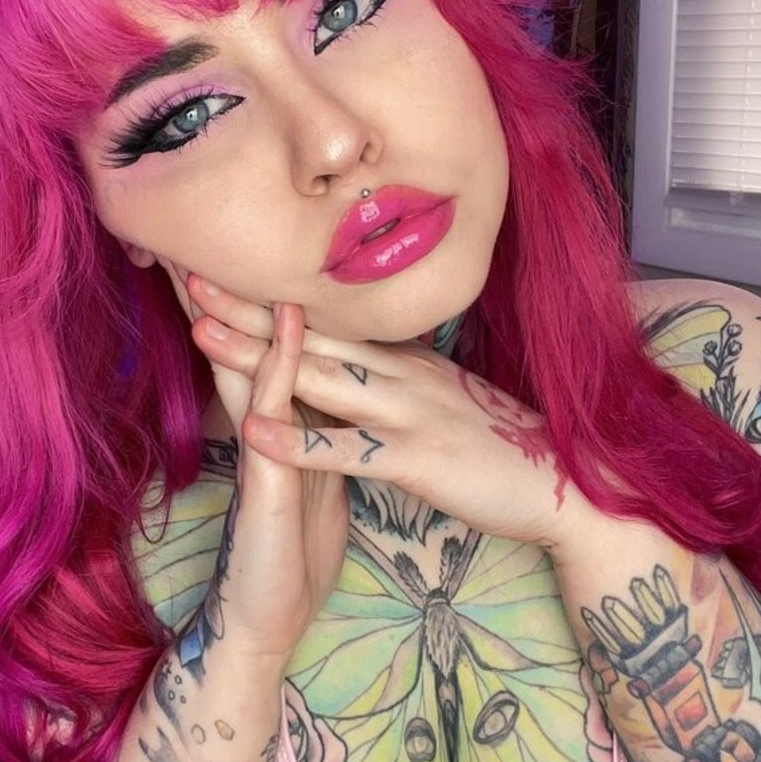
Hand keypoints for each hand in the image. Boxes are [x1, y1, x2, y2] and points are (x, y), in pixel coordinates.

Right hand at [164, 266, 348, 660]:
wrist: (274, 619)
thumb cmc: (294, 552)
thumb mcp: (309, 478)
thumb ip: (308, 433)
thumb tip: (318, 394)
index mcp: (273, 426)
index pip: (254, 350)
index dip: (243, 299)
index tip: (234, 245)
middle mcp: (259, 427)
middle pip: (236, 345)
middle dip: (219, 287)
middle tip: (192, 225)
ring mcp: (260, 448)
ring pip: (246, 363)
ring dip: (235, 307)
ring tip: (219, 247)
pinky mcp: (268, 479)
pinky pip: (278, 409)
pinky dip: (282, 360)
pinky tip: (285, 319)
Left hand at [187, 275, 590, 552]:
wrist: (572, 489)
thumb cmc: (507, 451)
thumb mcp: (449, 403)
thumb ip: (406, 383)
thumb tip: (368, 367)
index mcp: (409, 362)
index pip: (331, 321)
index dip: (274, 299)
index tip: (225, 272)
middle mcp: (405, 374)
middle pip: (314, 335)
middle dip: (249, 308)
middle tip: (189, 276)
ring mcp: (411, 412)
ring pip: (322, 376)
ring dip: (258, 356)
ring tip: (201, 334)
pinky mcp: (418, 458)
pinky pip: (348, 451)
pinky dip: (299, 441)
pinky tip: (253, 434)